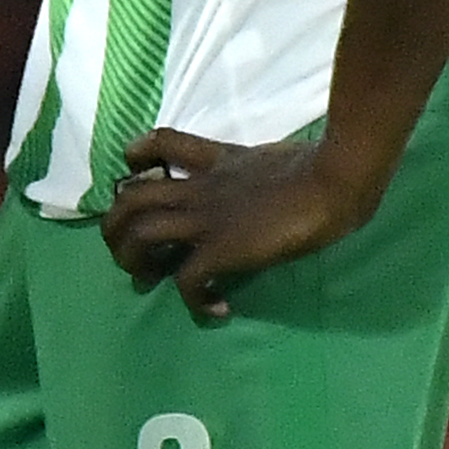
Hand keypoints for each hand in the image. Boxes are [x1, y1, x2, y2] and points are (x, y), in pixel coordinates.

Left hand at [99, 126, 384, 325]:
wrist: (334, 179)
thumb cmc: (321, 165)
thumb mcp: (272, 157)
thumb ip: (252, 167)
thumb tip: (261, 185)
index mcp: (214, 161)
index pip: (160, 141)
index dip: (138, 154)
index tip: (136, 169)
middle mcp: (199, 188)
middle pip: (130, 196)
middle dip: (115, 225)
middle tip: (124, 248)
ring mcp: (206, 218)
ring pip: (139, 234)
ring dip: (131, 260)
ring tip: (145, 279)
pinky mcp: (221, 248)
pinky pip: (187, 279)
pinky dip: (194, 299)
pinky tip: (215, 308)